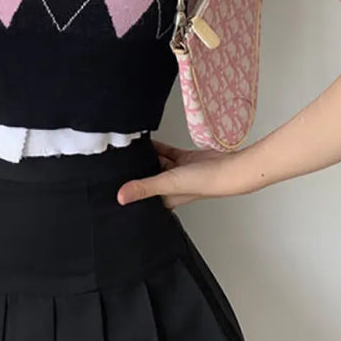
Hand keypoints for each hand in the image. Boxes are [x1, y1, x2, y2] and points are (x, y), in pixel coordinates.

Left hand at [117, 138, 262, 208]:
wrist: (228, 169)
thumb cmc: (203, 182)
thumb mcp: (167, 184)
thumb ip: (144, 187)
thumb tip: (120, 197)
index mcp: (164, 199)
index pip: (141, 195)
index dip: (129, 189)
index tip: (112, 182)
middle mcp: (169, 187)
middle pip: (147, 176)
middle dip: (136, 169)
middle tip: (117, 158)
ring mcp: (177, 173)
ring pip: (156, 163)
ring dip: (147, 156)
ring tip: (129, 146)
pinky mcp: (184, 160)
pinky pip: (167, 152)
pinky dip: (159, 147)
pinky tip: (148, 140)